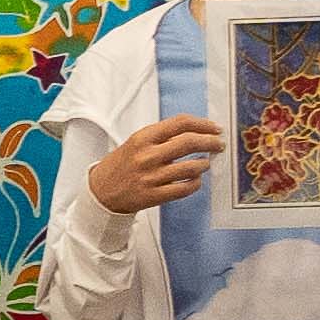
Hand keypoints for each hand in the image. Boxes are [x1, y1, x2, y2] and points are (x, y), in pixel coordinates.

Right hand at [86, 116, 220, 215]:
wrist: (101, 191)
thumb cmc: (122, 164)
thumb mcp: (137, 141)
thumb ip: (162, 135)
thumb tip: (196, 131)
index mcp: (143, 137)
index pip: (180, 123)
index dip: (203, 124)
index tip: (214, 128)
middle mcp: (148, 155)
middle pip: (189, 142)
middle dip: (211, 142)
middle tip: (219, 144)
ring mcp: (151, 177)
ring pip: (191, 167)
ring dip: (204, 164)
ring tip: (206, 163)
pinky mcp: (154, 196)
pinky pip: (185, 188)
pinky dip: (195, 182)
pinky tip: (195, 179)